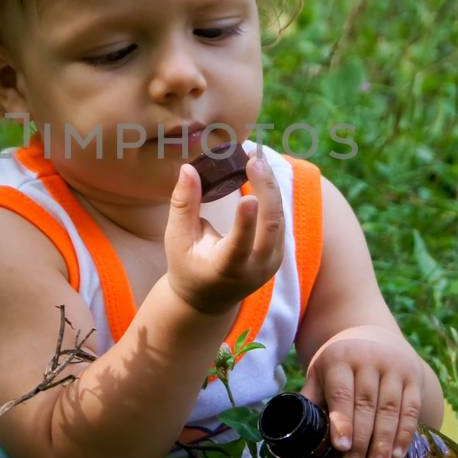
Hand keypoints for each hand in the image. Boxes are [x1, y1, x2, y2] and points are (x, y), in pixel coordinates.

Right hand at [163, 151, 283, 317]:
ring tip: (257, 158)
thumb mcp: (178, 238)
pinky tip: (261, 172)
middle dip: (265, 189)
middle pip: (270, 226)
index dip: (245, 223)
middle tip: (254, 159)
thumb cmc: (187, 266)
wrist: (207, 299)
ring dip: (270, 186)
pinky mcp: (279, 251)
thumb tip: (189, 169)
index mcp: (227, 269)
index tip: (248, 198)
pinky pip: (279, 218)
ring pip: (279, 218)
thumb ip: (184, 204)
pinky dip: (271, 193)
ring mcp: (272, 260)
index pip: (240, 246)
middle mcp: (256, 267)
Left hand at [303, 328, 425, 457]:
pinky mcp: (413, 377)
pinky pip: (411, 408)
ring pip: (390, 408)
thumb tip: (293, 429)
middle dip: (361, 438)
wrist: (377, 337)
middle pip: (366, 404)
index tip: (341, 447)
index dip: (341, 421)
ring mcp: (394, 367)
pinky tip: (397, 454)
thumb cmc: (342, 364)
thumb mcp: (322, 372)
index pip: (341, 392)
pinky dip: (404, 433)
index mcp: (340, 358)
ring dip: (384, 441)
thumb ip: (311, 397)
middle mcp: (369, 359)